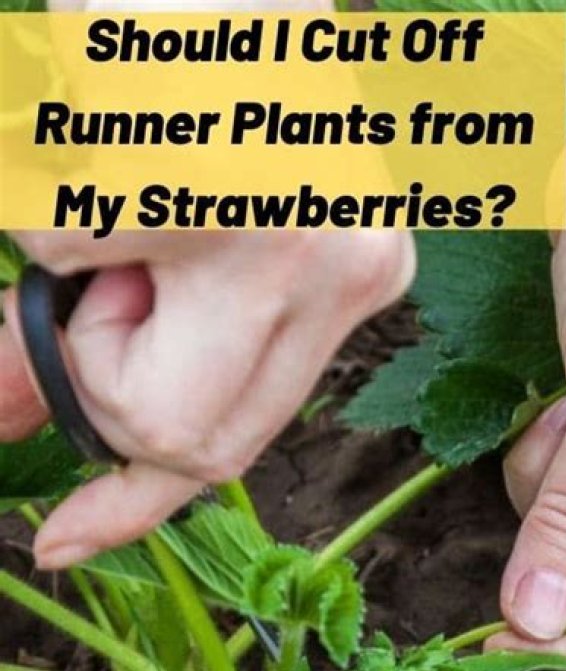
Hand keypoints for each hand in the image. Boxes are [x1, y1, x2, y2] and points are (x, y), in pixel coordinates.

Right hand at [0, 1, 414, 568]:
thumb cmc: (194, 47)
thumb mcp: (166, 203)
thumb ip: (106, 333)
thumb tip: (7, 421)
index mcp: (350, 273)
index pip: (235, 440)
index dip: (136, 503)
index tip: (63, 543)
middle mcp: (342, 266)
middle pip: (182, 437)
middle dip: (103, 374)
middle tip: (106, 268)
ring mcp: (293, 230)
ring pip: (119, 370)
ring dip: (70, 275)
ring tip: (114, 163)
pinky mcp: (213, 182)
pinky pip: (59, 245)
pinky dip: (37, 192)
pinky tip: (93, 119)